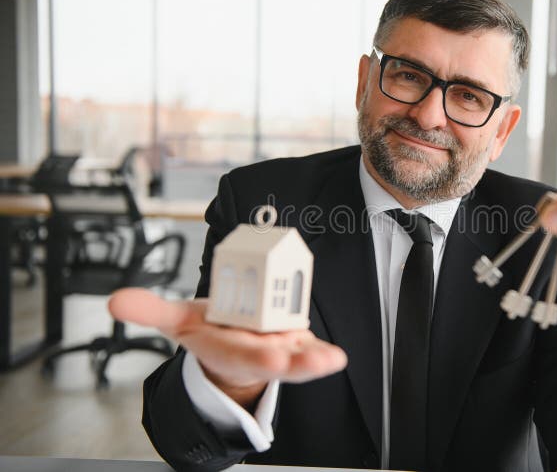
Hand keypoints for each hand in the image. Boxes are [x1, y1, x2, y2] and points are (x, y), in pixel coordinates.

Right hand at [108, 288, 347, 408]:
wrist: (228, 347)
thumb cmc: (209, 332)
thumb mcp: (178, 321)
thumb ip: (149, 311)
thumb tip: (113, 301)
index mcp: (227, 348)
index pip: (241, 354)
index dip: (256, 356)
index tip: (273, 358)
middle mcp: (256, 352)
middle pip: (274, 360)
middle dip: (290, 362)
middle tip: (304, 362)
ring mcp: (278, 349)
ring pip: (299, 360)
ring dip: (313, 361)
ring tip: (330, 360)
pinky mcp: (295, 343)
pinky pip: (310, 349)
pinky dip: (323, 354)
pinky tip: (336, 356)